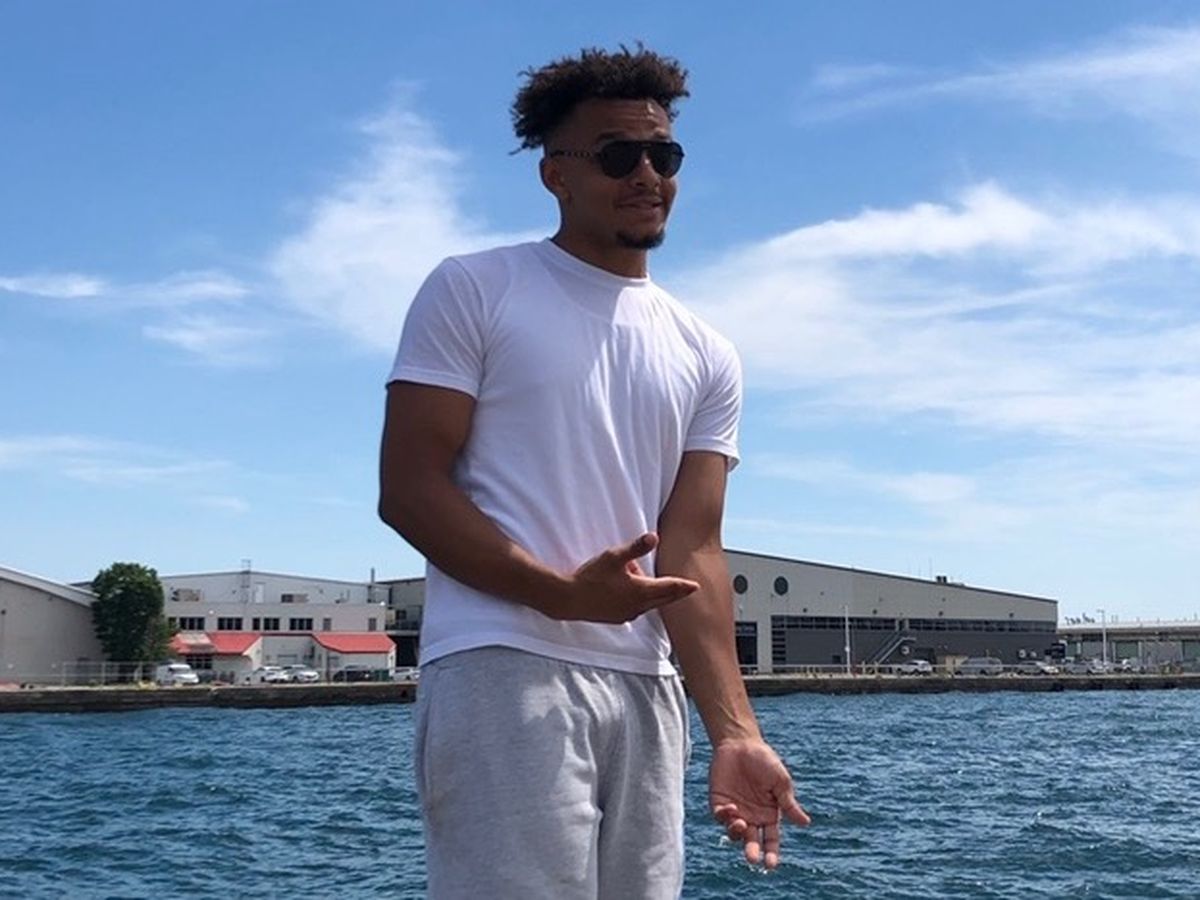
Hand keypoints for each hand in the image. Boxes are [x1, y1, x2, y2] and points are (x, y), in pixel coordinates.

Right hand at [549, 533, 698, 623]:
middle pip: (664, 599)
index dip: (684, 586)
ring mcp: (627, 614)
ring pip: (650, 605)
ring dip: (656, 595)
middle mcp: (637, 606)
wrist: (569, 599)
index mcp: (640, 591)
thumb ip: (635, 548)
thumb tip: (654, 536)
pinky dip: (643, 601)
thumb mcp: (614, 557)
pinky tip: (635, 595)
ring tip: (654, 584)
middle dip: (676, 593)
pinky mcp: (617, 618)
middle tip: (688, 589)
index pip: (669, 588)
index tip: (696, 586)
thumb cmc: (591, 577)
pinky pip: (637, 610)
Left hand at [710, 738, 809, 868]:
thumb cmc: (764, 760)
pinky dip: (724, 817)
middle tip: (752, 859)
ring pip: (734, 832)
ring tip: (741, 824)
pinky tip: (731, 809)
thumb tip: (805, 823)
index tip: (771, 865)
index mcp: (769, 814)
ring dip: (736, 832)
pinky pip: (719, 817)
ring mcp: (735, 811)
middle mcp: (752, 817)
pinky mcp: (719, 802)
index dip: (771, 853)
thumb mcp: (780, 781)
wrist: (740, 743)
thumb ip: (788, 803)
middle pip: (752, 841)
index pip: (771, 839)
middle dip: (752, 851)